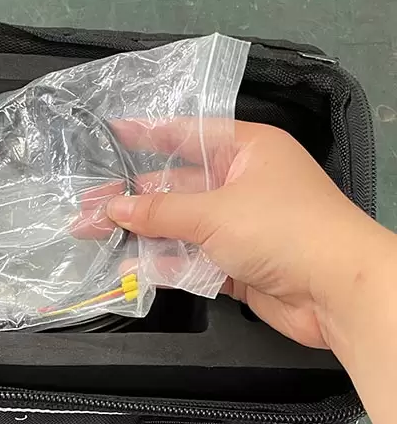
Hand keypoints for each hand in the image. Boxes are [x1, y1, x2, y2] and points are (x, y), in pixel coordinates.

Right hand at [98, 119, 389, 350]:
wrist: (336, 289)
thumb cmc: (284, 229)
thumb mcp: (215, 212)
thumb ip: (161, 212)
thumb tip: (115, 208)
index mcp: (248, 149)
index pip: (189, 134)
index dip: (149, 133)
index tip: (111, 133)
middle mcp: (244, 183)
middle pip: (178, 186)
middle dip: (133, 198)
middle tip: (86, 207)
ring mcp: (242, 226)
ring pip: (182, 227)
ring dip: (142, 234)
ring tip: (94, 237)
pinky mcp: (239, 265)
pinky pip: (194, 261)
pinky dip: (166, 264)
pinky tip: (131, 267)